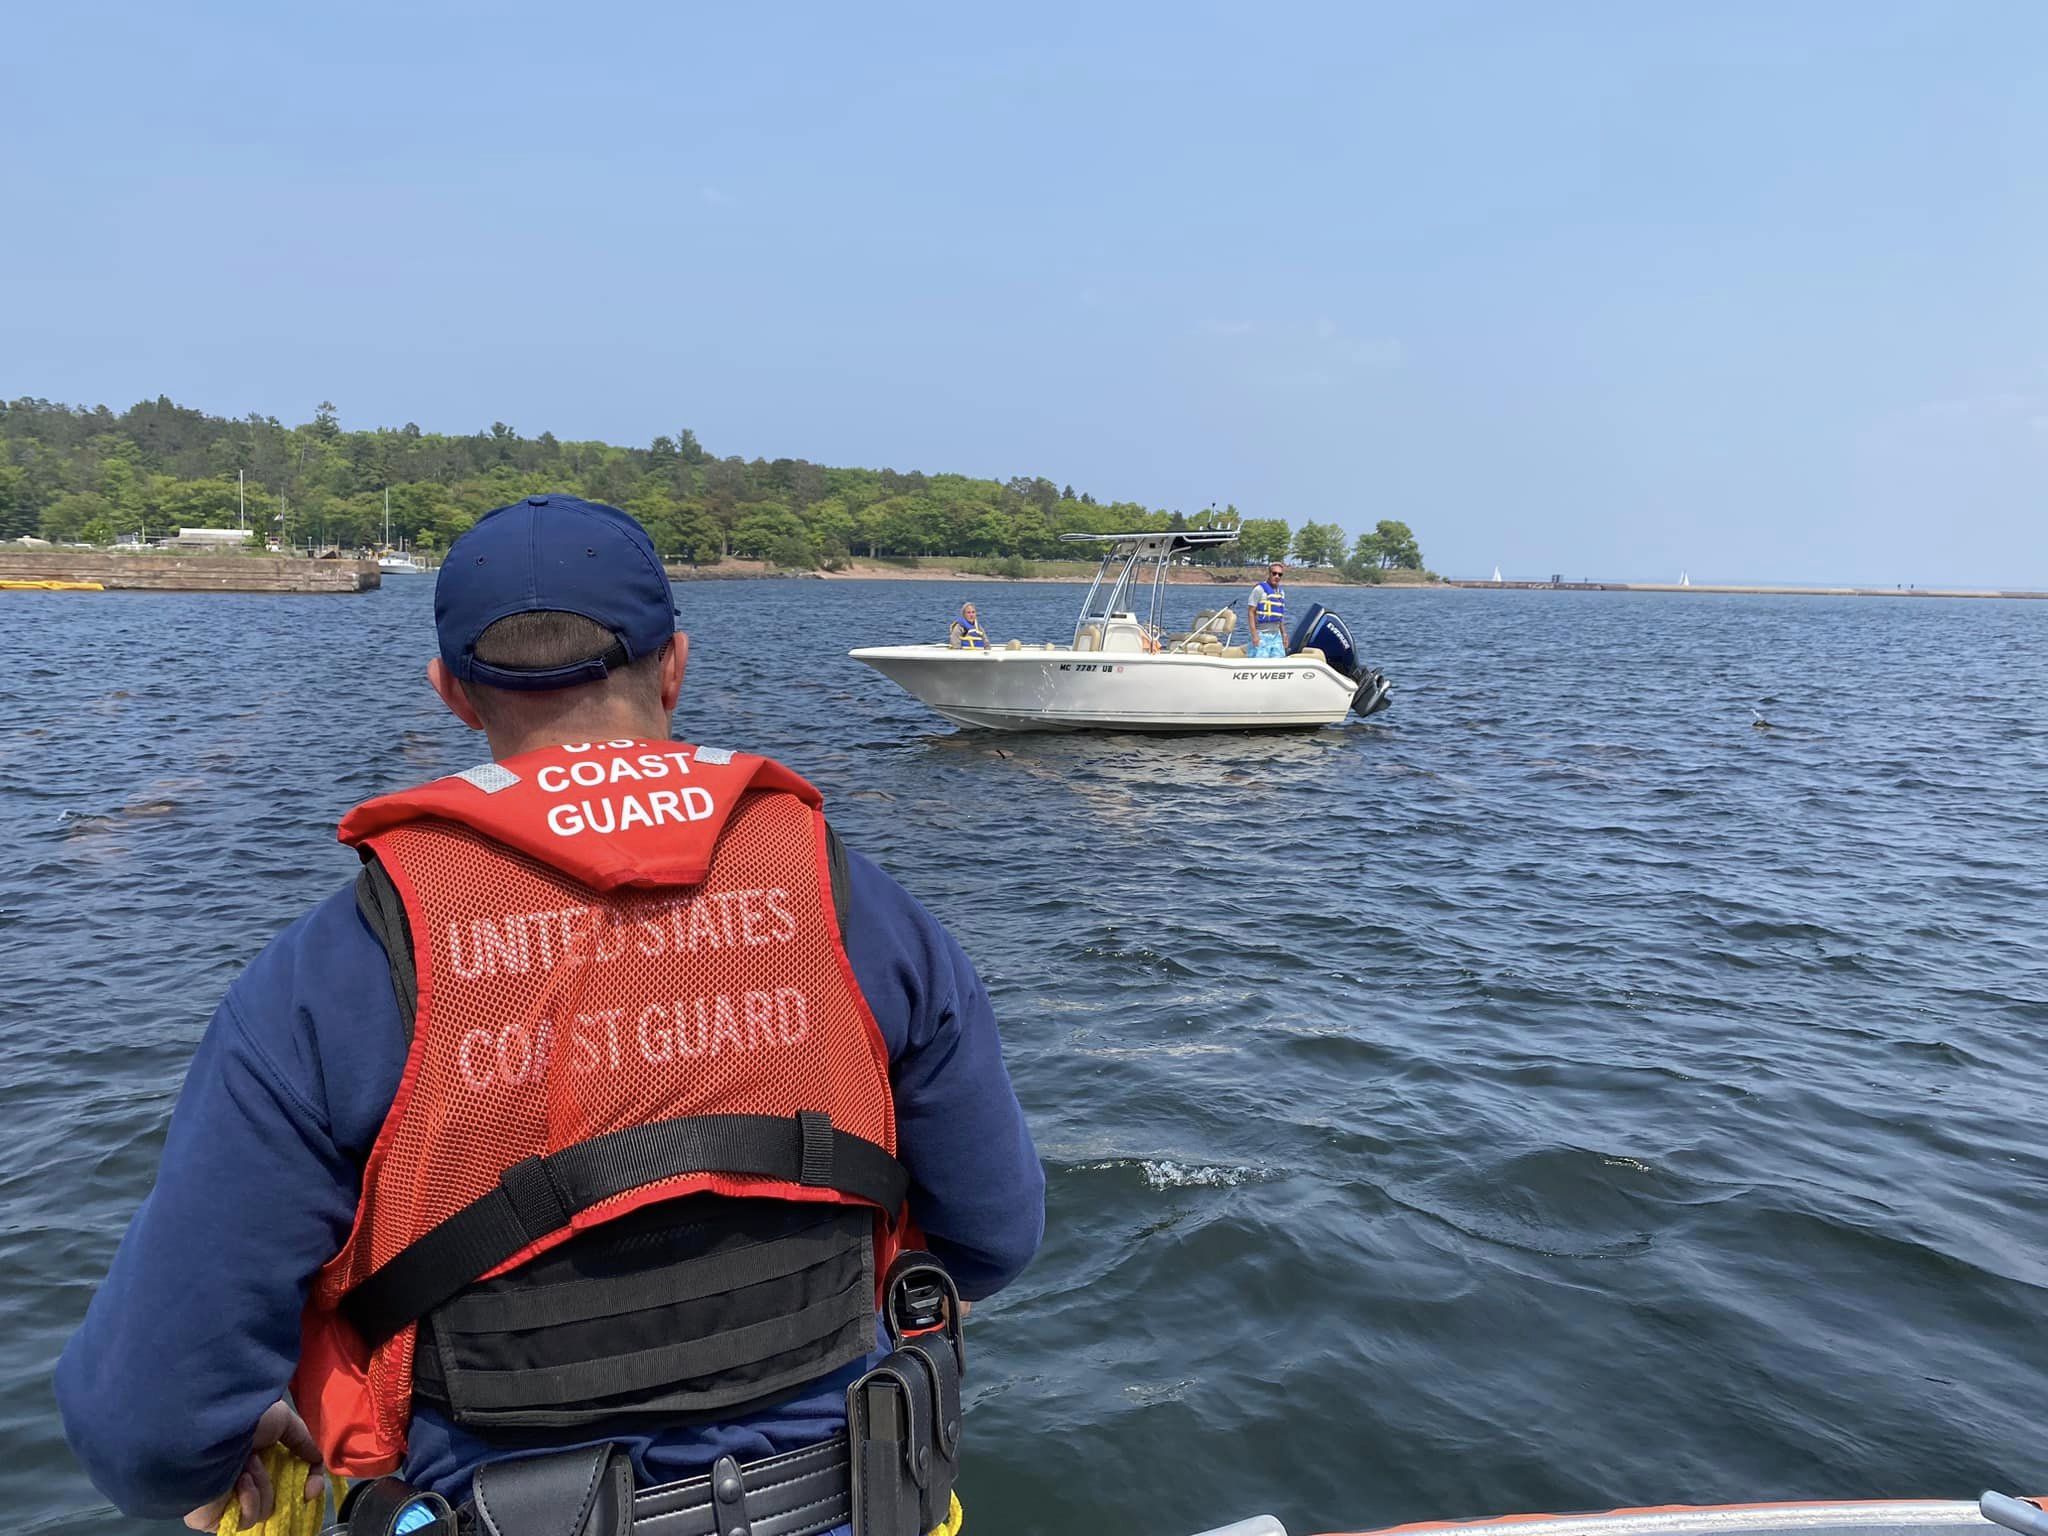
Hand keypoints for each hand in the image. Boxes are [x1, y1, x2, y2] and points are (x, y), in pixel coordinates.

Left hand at [182, 1400, 325, 1530]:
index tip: (313, 1487)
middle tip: (274, 1470)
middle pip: (275, 1496)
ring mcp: (226, 1499)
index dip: (304, 1483)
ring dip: (262, 1486)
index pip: (284, 1477)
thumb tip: (318, 1459)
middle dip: (281, 1486)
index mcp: (254, 1455)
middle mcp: (240, 1477)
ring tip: (247, 1466)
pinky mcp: (213, 1517)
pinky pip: (245, 1519)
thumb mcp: (282, 1420)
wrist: (210, 1434)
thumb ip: (302, 1441)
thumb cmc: (245, 1421)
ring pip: (263, 1508)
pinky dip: (249, 1500)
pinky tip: (239, 1481)